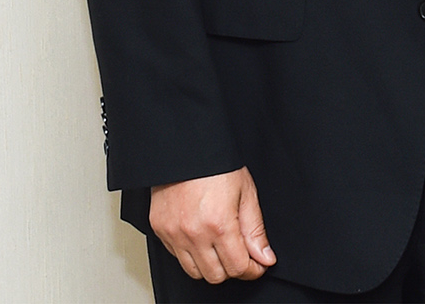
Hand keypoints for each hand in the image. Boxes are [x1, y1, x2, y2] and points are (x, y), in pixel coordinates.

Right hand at [149, 166, 276, 282]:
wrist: (185, 148)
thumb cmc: (216, 165)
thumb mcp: (246, 192)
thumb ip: (255, 230)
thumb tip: (265, 257)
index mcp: (219, 224)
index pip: (238, 267)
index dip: (252, 270)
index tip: (258, 265)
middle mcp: (193, 233)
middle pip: (216, 276)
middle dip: (233, 269)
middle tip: (240, 255)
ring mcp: (173, 233)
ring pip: (195, 272)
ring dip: (211, 266)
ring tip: (221, 248)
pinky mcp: (160, 229)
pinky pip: (177, 257)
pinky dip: (191, 254)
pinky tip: (201, 238)